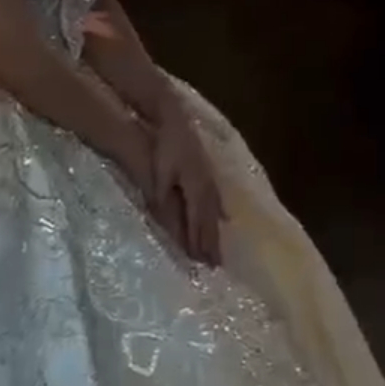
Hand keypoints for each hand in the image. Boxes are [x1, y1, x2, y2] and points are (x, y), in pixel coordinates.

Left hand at [150, 103, 224, 266]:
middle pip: (210, 220)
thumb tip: (167, 225)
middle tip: (216, 266)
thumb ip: (162, 200)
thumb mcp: (158, 174)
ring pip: (215, 211)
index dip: (199, 243)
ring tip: (219, 250)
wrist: (176, 120)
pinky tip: (225, 217)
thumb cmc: (165, 146)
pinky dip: (220, 211)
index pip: (198, 223)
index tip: (202, 264)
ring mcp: (211, 179)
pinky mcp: (209, 172)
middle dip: (212, 243)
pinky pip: (217, 198)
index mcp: (196, 189)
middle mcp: (208, 188)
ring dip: (216, 231)